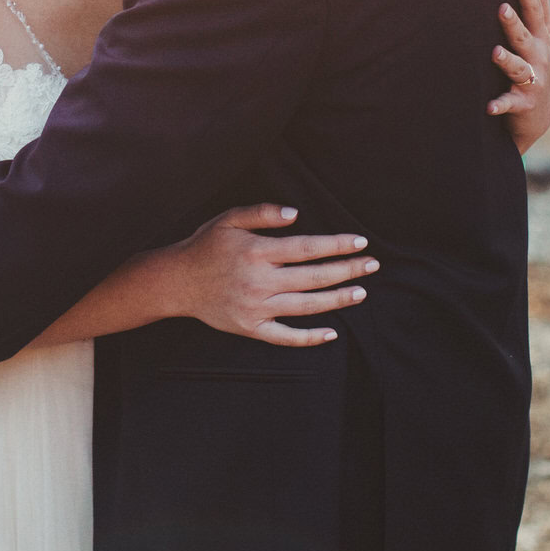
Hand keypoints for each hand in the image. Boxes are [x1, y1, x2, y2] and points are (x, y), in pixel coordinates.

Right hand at [156, 203, 375, 347]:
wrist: (177, 282)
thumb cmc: (206, 246)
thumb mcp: (229, 219)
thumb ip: (262, 213)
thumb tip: (296, 214)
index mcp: (257, 252)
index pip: (306, 248)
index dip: (336, 245)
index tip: (360, 242)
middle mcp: (259, 281)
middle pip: (313, 277)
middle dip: (347, 270)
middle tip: (372, 265)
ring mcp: (256, 307)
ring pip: (306, 306)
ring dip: (337, 300)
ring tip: (360, 292)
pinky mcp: (251, 328)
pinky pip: (285, 336)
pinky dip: (309, 337)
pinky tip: (331, 333)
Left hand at [487, 0, 549, 153]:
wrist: (539, 115)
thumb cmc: (535, 67)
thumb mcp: (541, 38)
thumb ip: (538, 9)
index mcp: (541, 39)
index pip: (537, 12)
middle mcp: (539, 57)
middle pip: (525, 36)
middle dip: (514, 22)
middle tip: (502, 7)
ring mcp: (533, 81)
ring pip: (518, 68)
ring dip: (508, 60)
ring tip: (495, 53)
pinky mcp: (523, 103)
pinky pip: (510, 102)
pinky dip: (500, 104)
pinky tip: (489, 105)